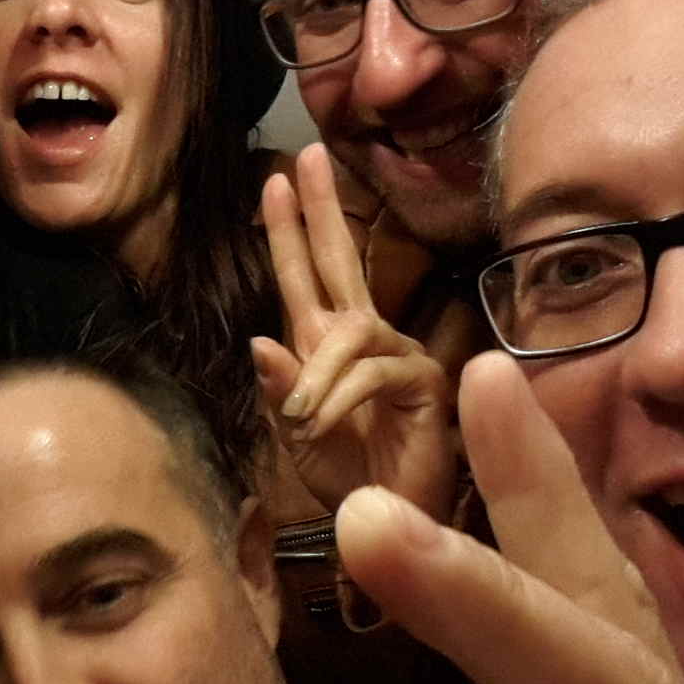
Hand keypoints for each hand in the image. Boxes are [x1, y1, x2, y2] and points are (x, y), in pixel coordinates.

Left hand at [252, 143, 453, 518]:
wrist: (383, 525)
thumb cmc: (346, 479)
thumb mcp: (294, 436)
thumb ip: (278, 391)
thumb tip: (259, 340)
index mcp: (325, 347)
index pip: (304, 276)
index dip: (289, 230)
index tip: (274, 179)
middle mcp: (364, 340)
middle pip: (340, 261)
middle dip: (320, 210)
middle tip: (304, 158)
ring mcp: (398, 356)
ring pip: (351, 331)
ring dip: (317, 375)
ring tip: (301, 421)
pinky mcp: (425, 384)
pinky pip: (374, 371)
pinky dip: (338, 397)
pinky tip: (319, 426)